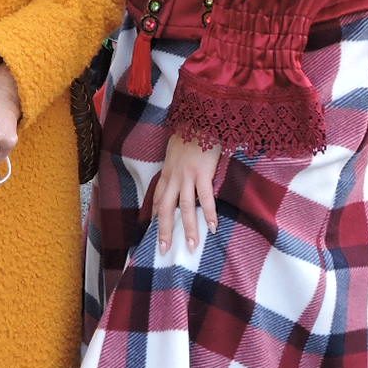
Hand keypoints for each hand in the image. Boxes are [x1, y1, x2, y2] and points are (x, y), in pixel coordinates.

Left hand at [149, 132, 220, 256]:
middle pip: (166, 208)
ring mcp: (187, 175)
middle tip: (164, 249)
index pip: (157, 198)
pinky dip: (210, 213)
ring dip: (189, 228)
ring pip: (186, 207)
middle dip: (164, 230)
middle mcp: (174, 176)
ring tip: (191, 246)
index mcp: (167, 172)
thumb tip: (181, 175)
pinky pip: (206, 197)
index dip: (155, 216)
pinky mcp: (203, 173)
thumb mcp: (176, 150)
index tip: (153, 231)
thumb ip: (177, 165)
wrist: (200, 117)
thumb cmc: (191, 132)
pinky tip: (213, 227)